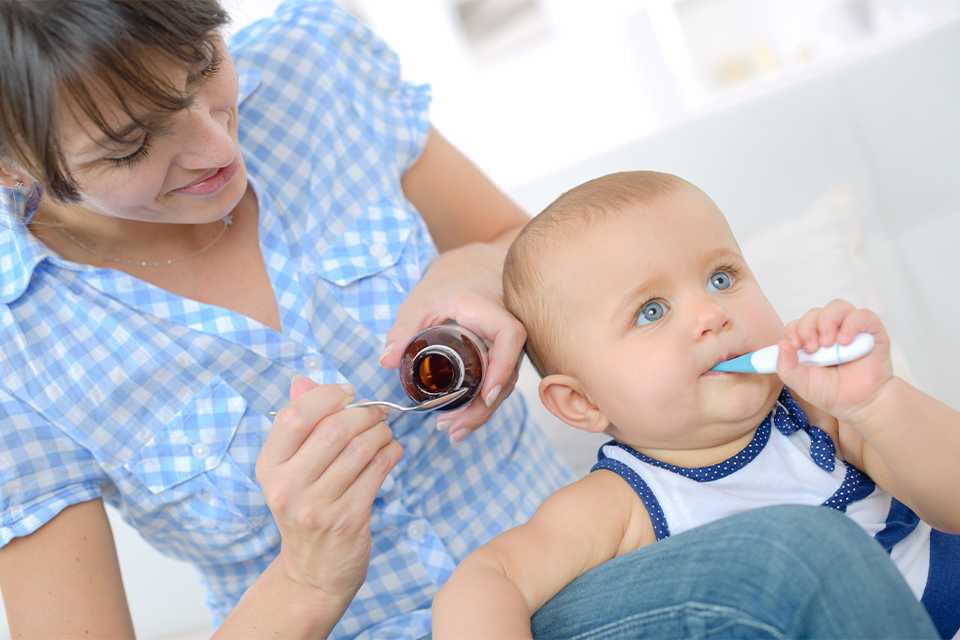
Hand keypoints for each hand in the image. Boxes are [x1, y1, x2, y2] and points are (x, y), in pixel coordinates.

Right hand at [255, 377, 403, 604]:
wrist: (313, 571)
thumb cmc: (305, 508)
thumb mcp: (290, 470)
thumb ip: (297, 424)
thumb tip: (303, 380)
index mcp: (269, 468)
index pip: (293, 417)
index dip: (326, 397)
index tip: (348, 393)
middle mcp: (288, 487)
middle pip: (334, 429)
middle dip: (365, 413)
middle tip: (378, 412)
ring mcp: (318, 506)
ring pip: (361, 449)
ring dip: (382, 432)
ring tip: (385, 432)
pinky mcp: (348, 519)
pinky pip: (378, 471)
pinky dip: (391, 453)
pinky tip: (392, 451)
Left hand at [380, 244, 525, 442]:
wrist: (470, 270)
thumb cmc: (447, 284)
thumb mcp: (421, 302)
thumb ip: (404, 329)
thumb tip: (385, 361)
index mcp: (491, 311)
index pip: (510, 337)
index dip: (502, 367)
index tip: (485, 394)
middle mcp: (508, 329)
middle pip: (507, 373)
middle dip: (483, 406)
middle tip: (452, 428)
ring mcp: (508, 346)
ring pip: (504, 383)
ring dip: (481, 411)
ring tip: (452, 432)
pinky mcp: (502, 357)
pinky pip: (498, 382)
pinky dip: (481, 403)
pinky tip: (461, 422)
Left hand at [776, 299, 893, 424]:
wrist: (861, 404)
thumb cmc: (832, 392)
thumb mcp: (802, 383)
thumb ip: (786, 366)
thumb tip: (782, 343)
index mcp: (811, 341)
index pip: (797, 324)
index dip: (794, 330)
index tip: (796, 346)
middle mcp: (830, 331)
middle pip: (814, 313)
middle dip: (808, 328)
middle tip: (812, 349)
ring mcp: (851, 329)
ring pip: (837, 307)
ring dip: (827, 322)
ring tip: (829, 344)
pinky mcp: (871, 331)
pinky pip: (862, 315)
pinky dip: (851, 324)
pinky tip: (845, 342)